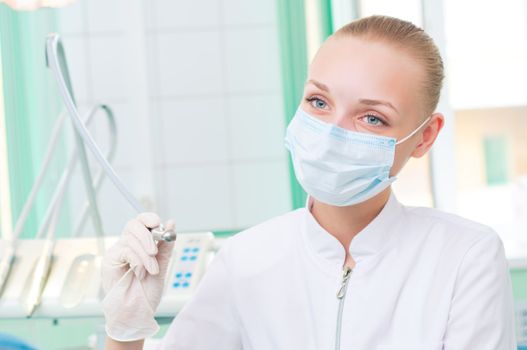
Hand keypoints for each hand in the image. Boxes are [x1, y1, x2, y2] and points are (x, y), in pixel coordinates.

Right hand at [101, 213, 174, 341]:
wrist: (137, 312)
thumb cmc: (147, 292)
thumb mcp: (162, 265)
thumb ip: (166, 245)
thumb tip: (171, 222)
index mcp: (140, 244)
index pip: (141, 221)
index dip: (149, 218)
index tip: (158, 223)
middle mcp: (127, 245)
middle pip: (134, 224)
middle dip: (148, 235)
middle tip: (155, 251)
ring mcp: (117, 252)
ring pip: (131, 238)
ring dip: (146, 255)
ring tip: (152, 270)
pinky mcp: (110, 260)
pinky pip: (126, 250)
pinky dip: (137, 260)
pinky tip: (140, 273)